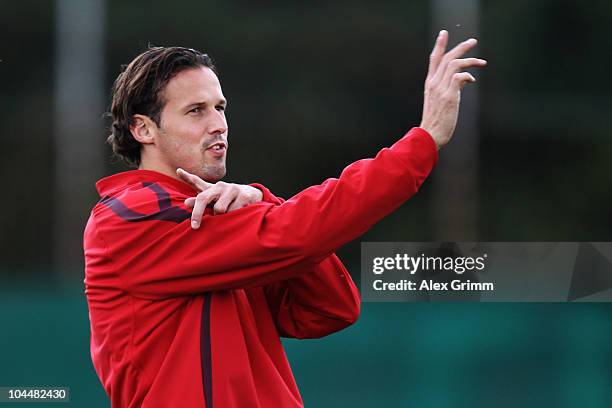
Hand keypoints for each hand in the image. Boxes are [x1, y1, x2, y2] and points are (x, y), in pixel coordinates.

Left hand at [177, 168, 262, 228]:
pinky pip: (233, 212)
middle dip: (197, 213)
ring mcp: (232, 189)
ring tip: (228, 216)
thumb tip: (185, 202)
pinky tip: (238, 214)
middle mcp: (221, 186)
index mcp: (212, 188)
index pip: (197, 181)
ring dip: (221, 217)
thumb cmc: (229, 201)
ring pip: (219, 209)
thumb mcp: (215, 202)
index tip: (178, 171)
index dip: (187, 176)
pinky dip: (233, 217)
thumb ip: (201, 202)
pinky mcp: (244, 196)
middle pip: (203, 198)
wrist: (253, 197)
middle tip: (194, 226)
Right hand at [419, 30, 486, 148]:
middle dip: (461, 48)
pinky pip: (459, 77)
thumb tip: (465, 78)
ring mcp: (441, 89)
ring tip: (482, 62)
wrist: (429, 135)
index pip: (434, 59)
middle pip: (447, 58)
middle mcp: (434, 83)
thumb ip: (452, 87)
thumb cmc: (436, 120)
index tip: (444, 33)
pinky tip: (473, 80)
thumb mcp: (441, 100)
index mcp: (430, 83)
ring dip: (470, 60)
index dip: (439, 45)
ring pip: (454, 64)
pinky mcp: (449, 96)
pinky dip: (468, 75)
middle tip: (473, 41)